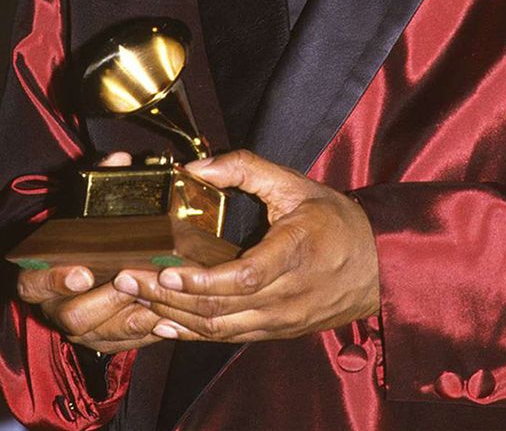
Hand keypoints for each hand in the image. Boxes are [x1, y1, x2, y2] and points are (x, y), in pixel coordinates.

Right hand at [15, 152, 164, 354]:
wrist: (104, 260)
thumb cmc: (93, 231)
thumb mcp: (92, 204)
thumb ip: (100, 182)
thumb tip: (119, 160)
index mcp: (40, 273)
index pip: (30, 283)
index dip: (52, 280)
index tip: (81, 271)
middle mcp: (55, 305)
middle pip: (70, 316)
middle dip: (105, 301)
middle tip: (130, 282)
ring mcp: (81, 327)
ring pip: (99, 336)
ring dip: (130, 319)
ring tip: (156, 300)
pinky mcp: (106, 341)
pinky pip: (123, 346)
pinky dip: (146, 334)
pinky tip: (166, 317)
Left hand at [122, 150, 380, 342]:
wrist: (379, 268)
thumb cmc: (338, 222)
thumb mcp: (297, 184)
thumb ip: (246, 168)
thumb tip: (195, 168)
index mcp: (296, 254)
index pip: (244, 277)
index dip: (201, 280)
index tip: (165, 270)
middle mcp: (287, 296)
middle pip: (220, 308)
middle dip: (167, 297)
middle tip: (126, 278)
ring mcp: (281, 320)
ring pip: (219, 329)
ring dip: (173, 317)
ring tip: (134, 298)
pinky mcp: (276, 332)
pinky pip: (228, 338)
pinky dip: (192, 333)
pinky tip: (163, 323)